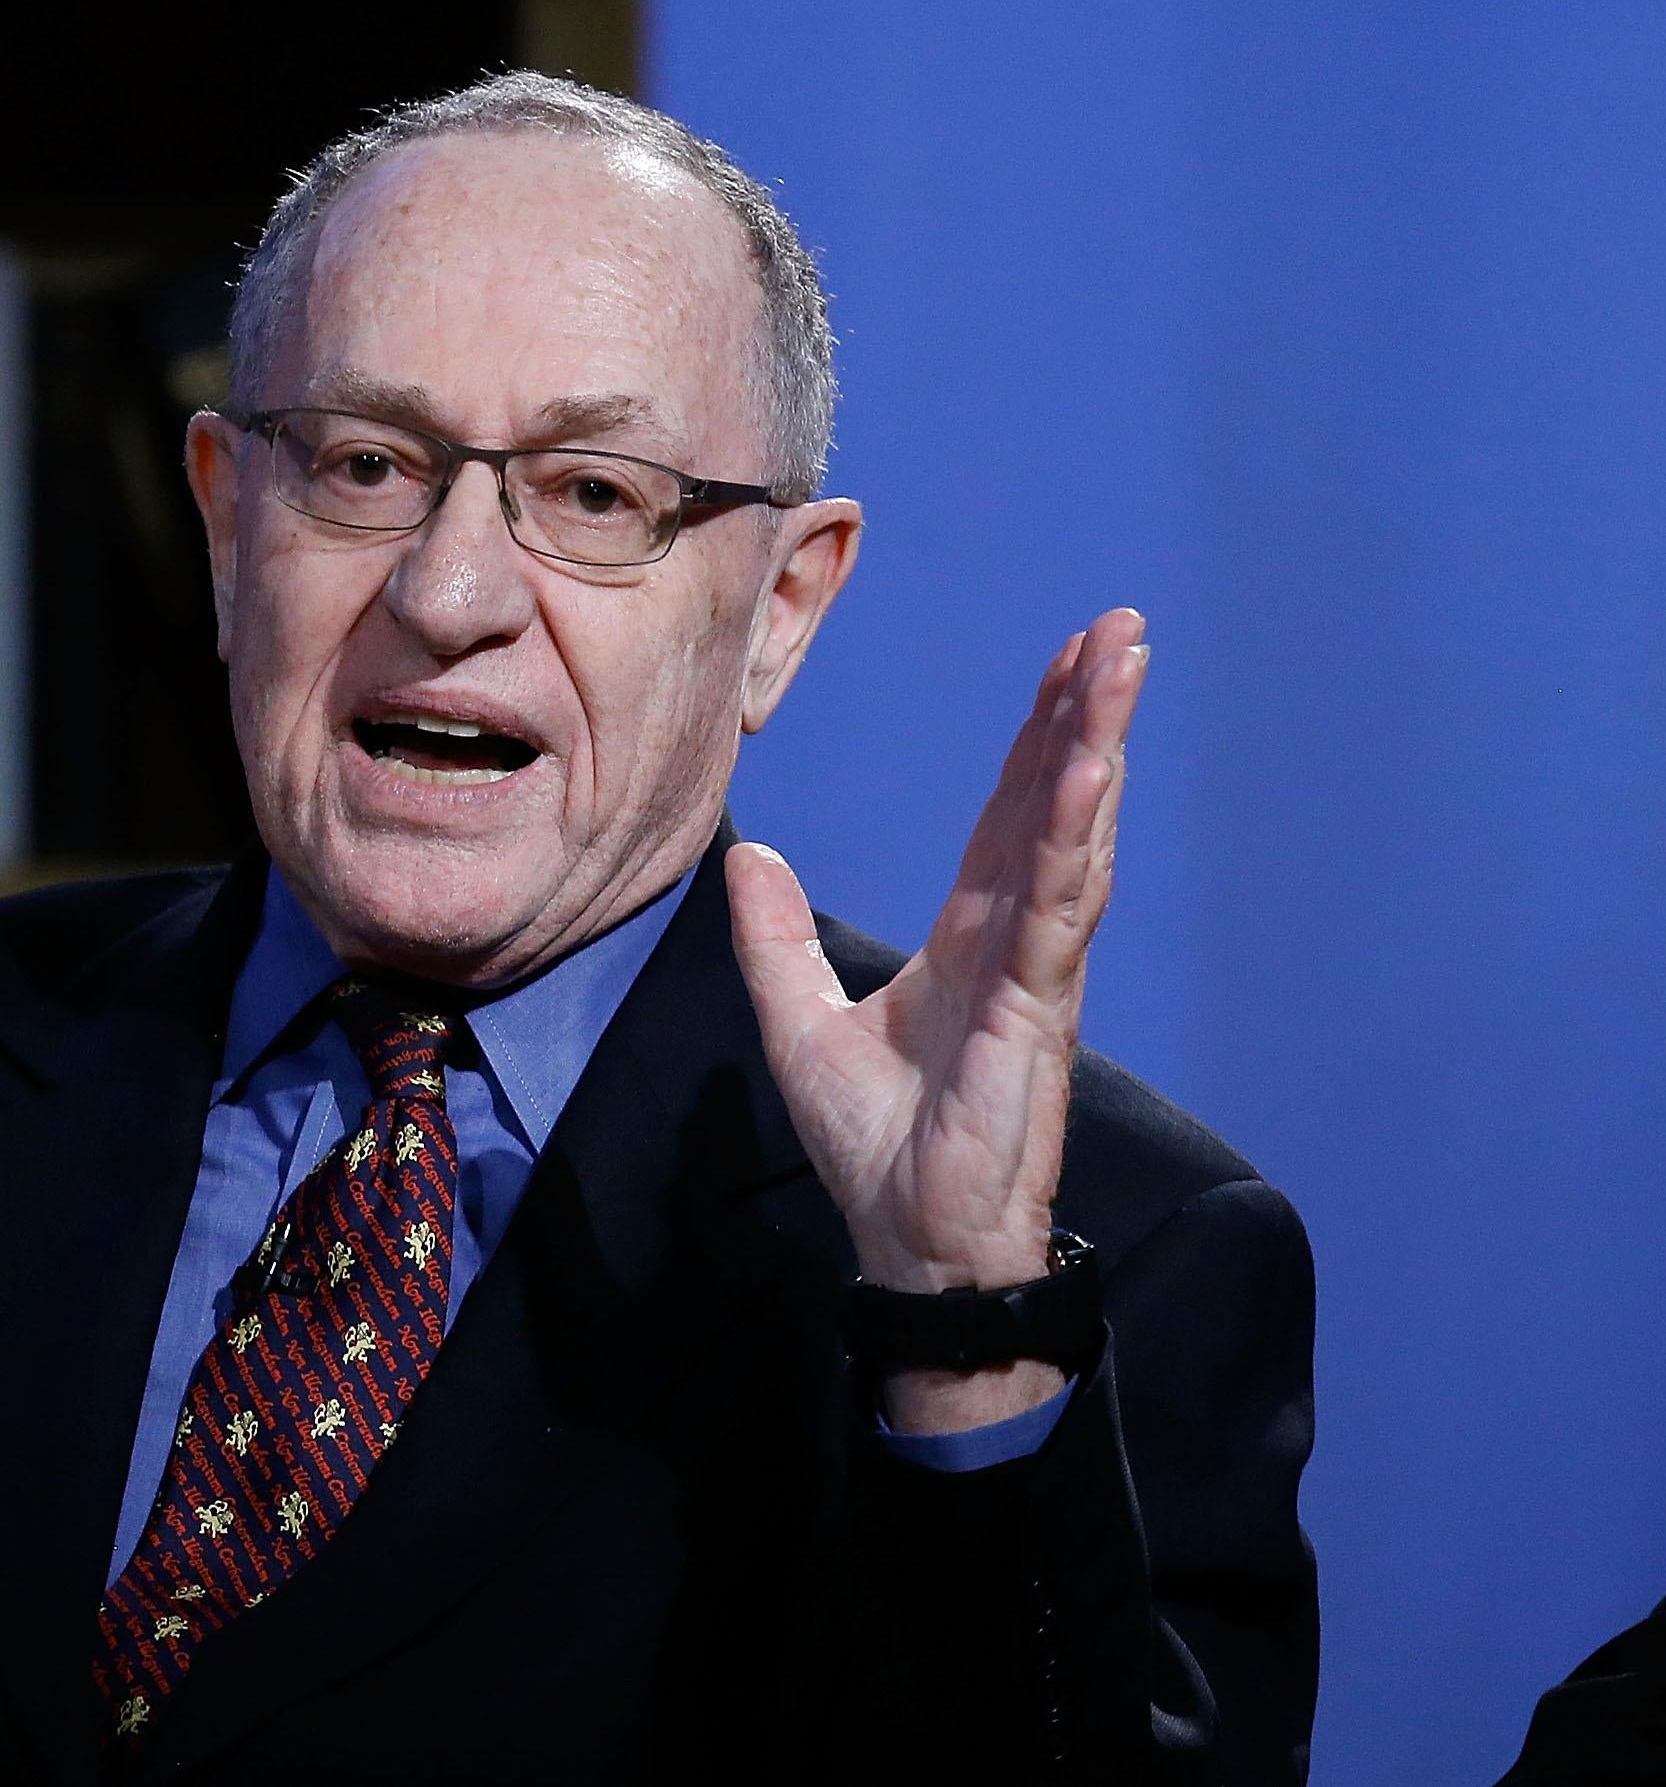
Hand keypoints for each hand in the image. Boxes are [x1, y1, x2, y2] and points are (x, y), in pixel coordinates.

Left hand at [727, 608, 1147, 1430]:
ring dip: (1096, 748)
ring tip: (1120, 666)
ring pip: (1070, 837)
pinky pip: (1057, 907)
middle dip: (1086, 713)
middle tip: (1121, 628)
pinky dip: (1073, 836)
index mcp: (971, 939)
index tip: (1067, 661)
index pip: (1005, 816)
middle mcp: (1014, 941)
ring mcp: (1035, 972)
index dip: (1036, 738)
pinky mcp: (1035, 1010)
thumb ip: (776, 939)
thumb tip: (750, 859)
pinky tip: (1090, 773)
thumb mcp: (800, 1022)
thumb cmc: (878, 1149)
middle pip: (1052, 805)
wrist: (910, 1244)